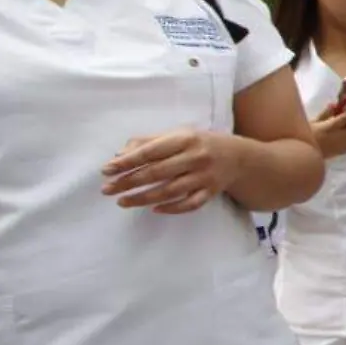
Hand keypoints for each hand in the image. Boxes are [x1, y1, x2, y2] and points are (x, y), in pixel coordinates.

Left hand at [101, 128, 244, 213]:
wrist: (239, 157)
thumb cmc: (200, 144)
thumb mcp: (178, 135)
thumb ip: (149, 142)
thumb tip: (120, 155)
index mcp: (185, 139)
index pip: (150, 151)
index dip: (127, 161)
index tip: (106, 170)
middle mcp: (196, 157)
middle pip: (157, 173)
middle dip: (129, 182)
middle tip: (107, 189)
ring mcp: (205, 176)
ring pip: (170, 191)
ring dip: (143, 198)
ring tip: (122, 202)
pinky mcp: (211, 192)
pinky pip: (189, 204)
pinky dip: (171, 208)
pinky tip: (154, 209)